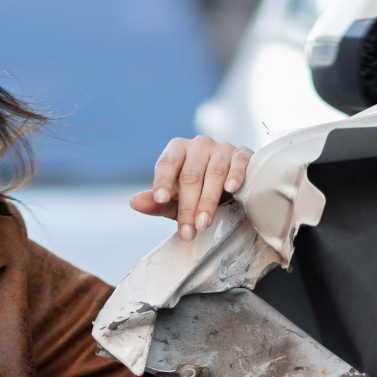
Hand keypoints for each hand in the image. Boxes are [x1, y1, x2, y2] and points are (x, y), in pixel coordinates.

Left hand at [130, 136, 252, 241]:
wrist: (229, 190)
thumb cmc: (197, 194)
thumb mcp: (174, 202)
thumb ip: (156, 204)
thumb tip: (134, 202)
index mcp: (177, 151)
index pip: (167, 163)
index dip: (163, 181)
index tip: (160, 200)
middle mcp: (198, 145)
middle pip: (190, 175)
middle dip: (188, 206)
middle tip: (187, 231)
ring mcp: (221, 148)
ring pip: (214, 172)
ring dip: (208, 200)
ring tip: (203, 223)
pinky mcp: (242, 154)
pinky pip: (239, 162)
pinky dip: (235, 175)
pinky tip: (231, 189)